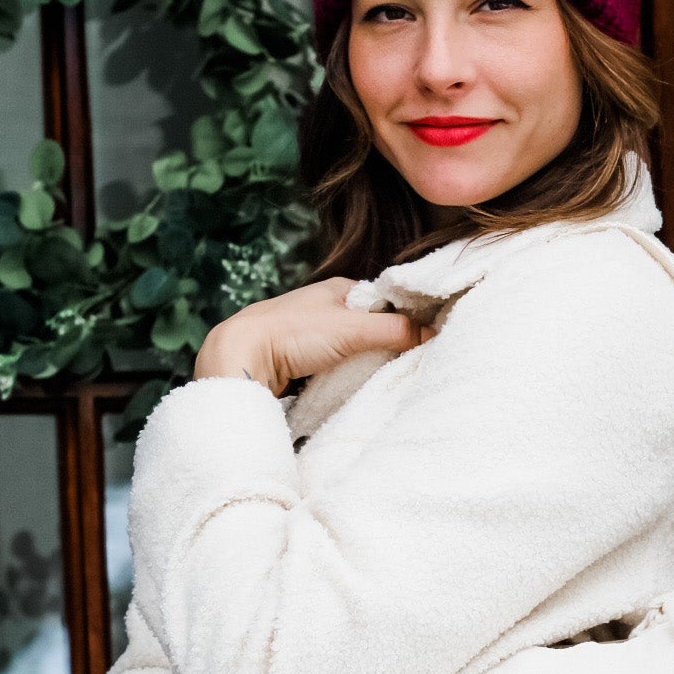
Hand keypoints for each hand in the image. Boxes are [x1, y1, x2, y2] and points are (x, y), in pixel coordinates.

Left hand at [194, 279, 433, 393]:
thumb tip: (433, 334)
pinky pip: (336, 365)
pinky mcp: (302, 358)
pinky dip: (346, 374)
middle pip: (371, 327)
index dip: (406, 318)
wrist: (240, 357)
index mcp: (340, 289)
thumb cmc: (291, 333)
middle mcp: (327, 307)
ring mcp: (313, 334)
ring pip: (353, 348)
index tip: (426, 338)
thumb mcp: (351, 329)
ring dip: (365, 362)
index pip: (387, 301)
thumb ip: (395, 331)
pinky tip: (352, 384)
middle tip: (406, 362)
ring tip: (381, 376)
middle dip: (387, 344)